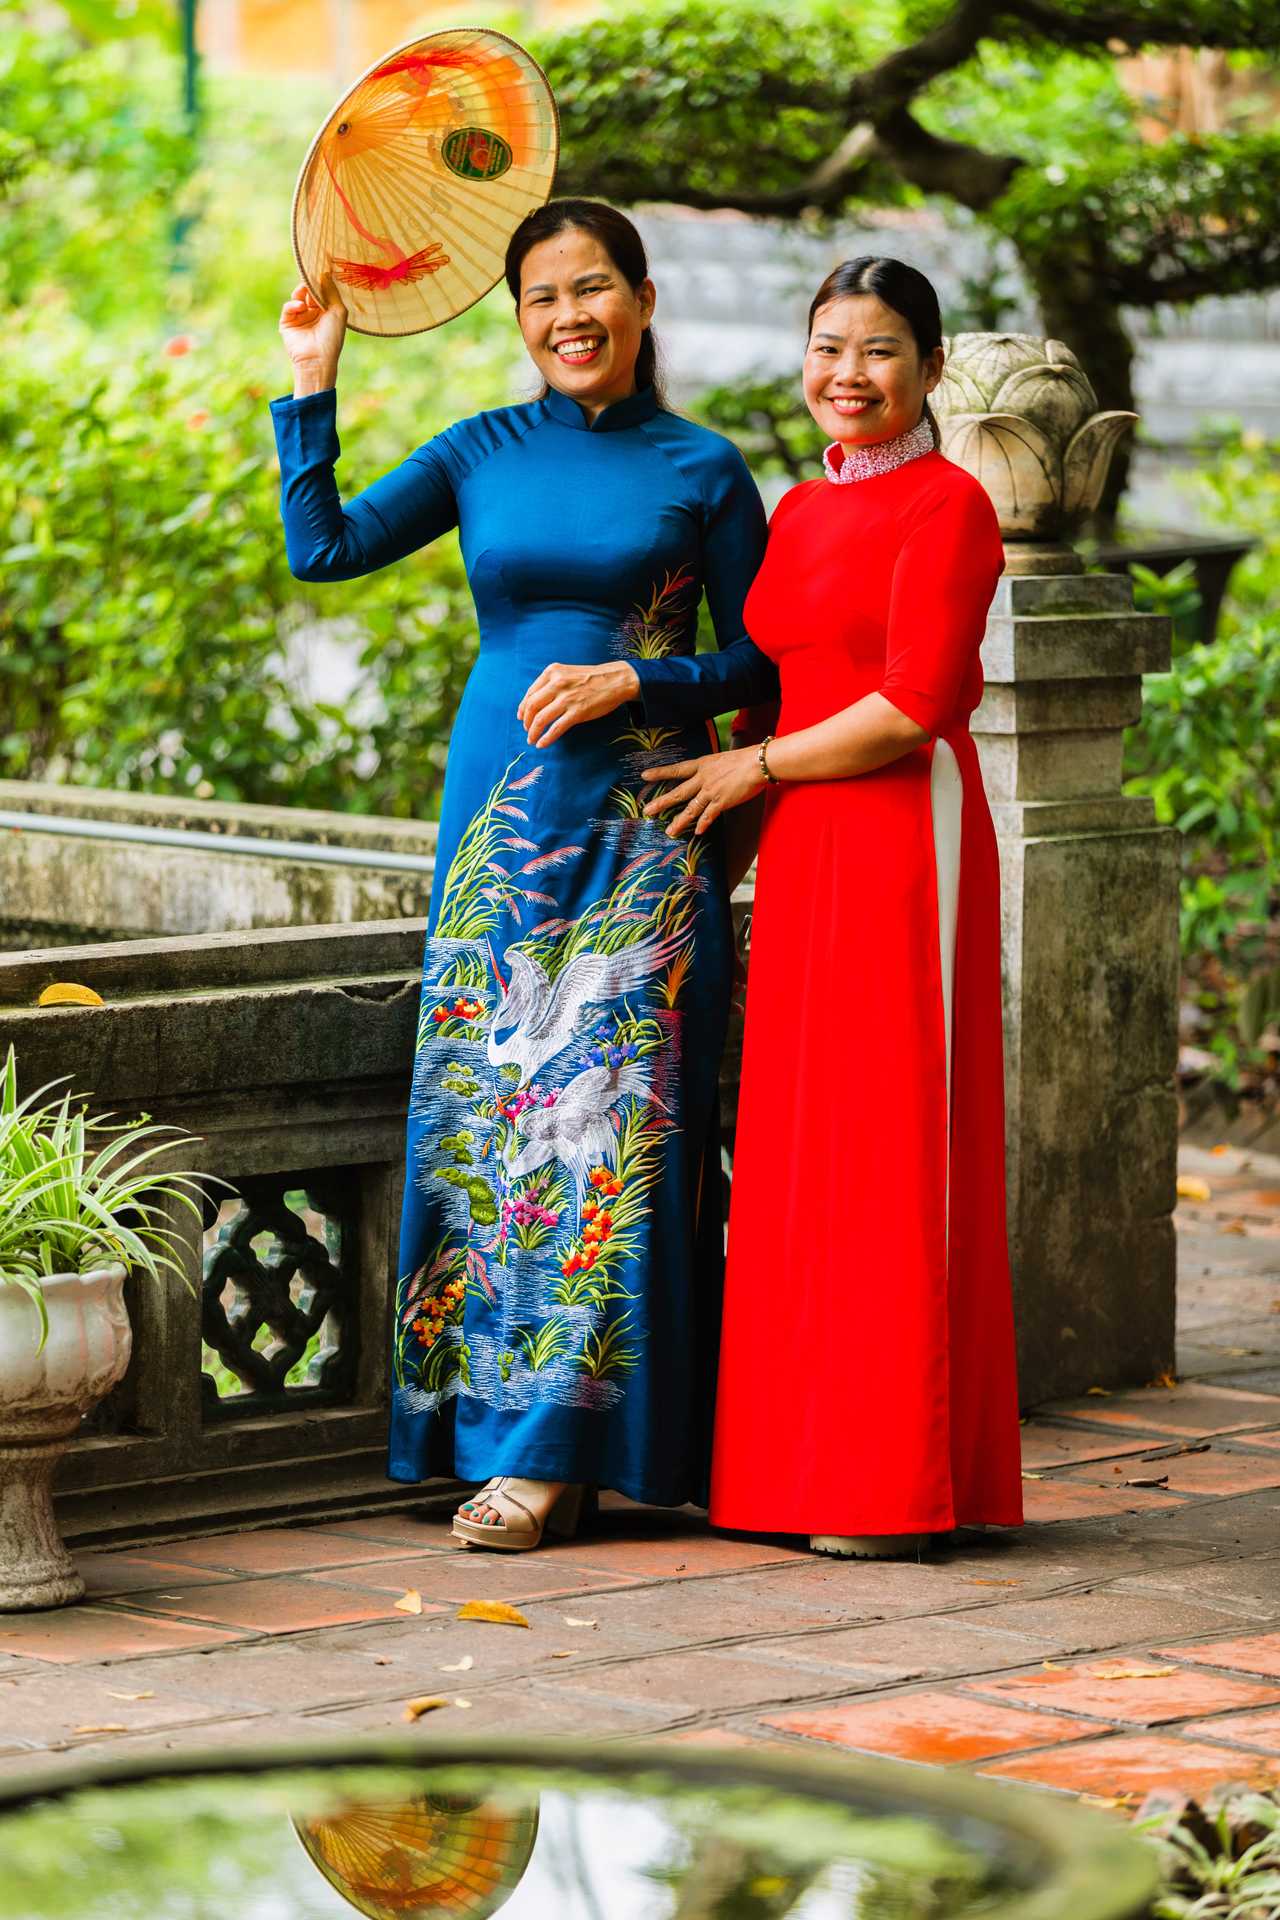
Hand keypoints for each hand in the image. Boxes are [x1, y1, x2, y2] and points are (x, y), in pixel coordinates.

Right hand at [279, 280, 346, 393]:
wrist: (317, 359)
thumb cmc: (332, 338)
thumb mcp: (338, 311)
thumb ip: (332, 292)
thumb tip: (325, 273)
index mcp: (327, 312)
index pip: (322, 291)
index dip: (321, 282)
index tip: (321, 269)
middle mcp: (313, 314)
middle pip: (309, 292)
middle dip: (310, 284)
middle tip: (311, 277)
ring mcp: (300, 318)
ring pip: (297, 297)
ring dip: (301, 291)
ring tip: (305, 290)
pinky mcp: (287, 323)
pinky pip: (288, 307)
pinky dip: (293, 304)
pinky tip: (301, 307)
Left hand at [518, 661, 640, 747]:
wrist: (616, 680)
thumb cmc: (591, 678)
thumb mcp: (567, 672)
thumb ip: (551, 684)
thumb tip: (536, 703)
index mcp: (552, 672)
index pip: (530, 693)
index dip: (523, 708)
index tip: (521, 717)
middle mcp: (557, 684)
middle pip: (532, 707)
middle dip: (526, 722)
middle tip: (527, 730)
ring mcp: (567, 698)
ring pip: (541, 719)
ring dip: (533, 732)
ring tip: (532, 740)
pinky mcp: (577, 712)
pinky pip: (556, 728)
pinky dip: (546, 738)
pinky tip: (542, 744)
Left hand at [641, 746, 766, 836]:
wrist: (757, 762)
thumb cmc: (745, 759)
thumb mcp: (722, 760)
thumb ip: (712, 770)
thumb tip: (708, 777)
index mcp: (702, 765)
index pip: (677, 769)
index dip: (660, 773)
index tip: (644, 775)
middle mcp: (703, 778)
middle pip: (678, 792)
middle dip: (661, 802)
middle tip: (647, 811)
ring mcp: (711, 791)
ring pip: (691, 809)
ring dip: (679, 821)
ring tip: (669, 831)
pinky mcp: (722, 801)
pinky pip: (709, 815)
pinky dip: (703, 824)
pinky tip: (697, 832)